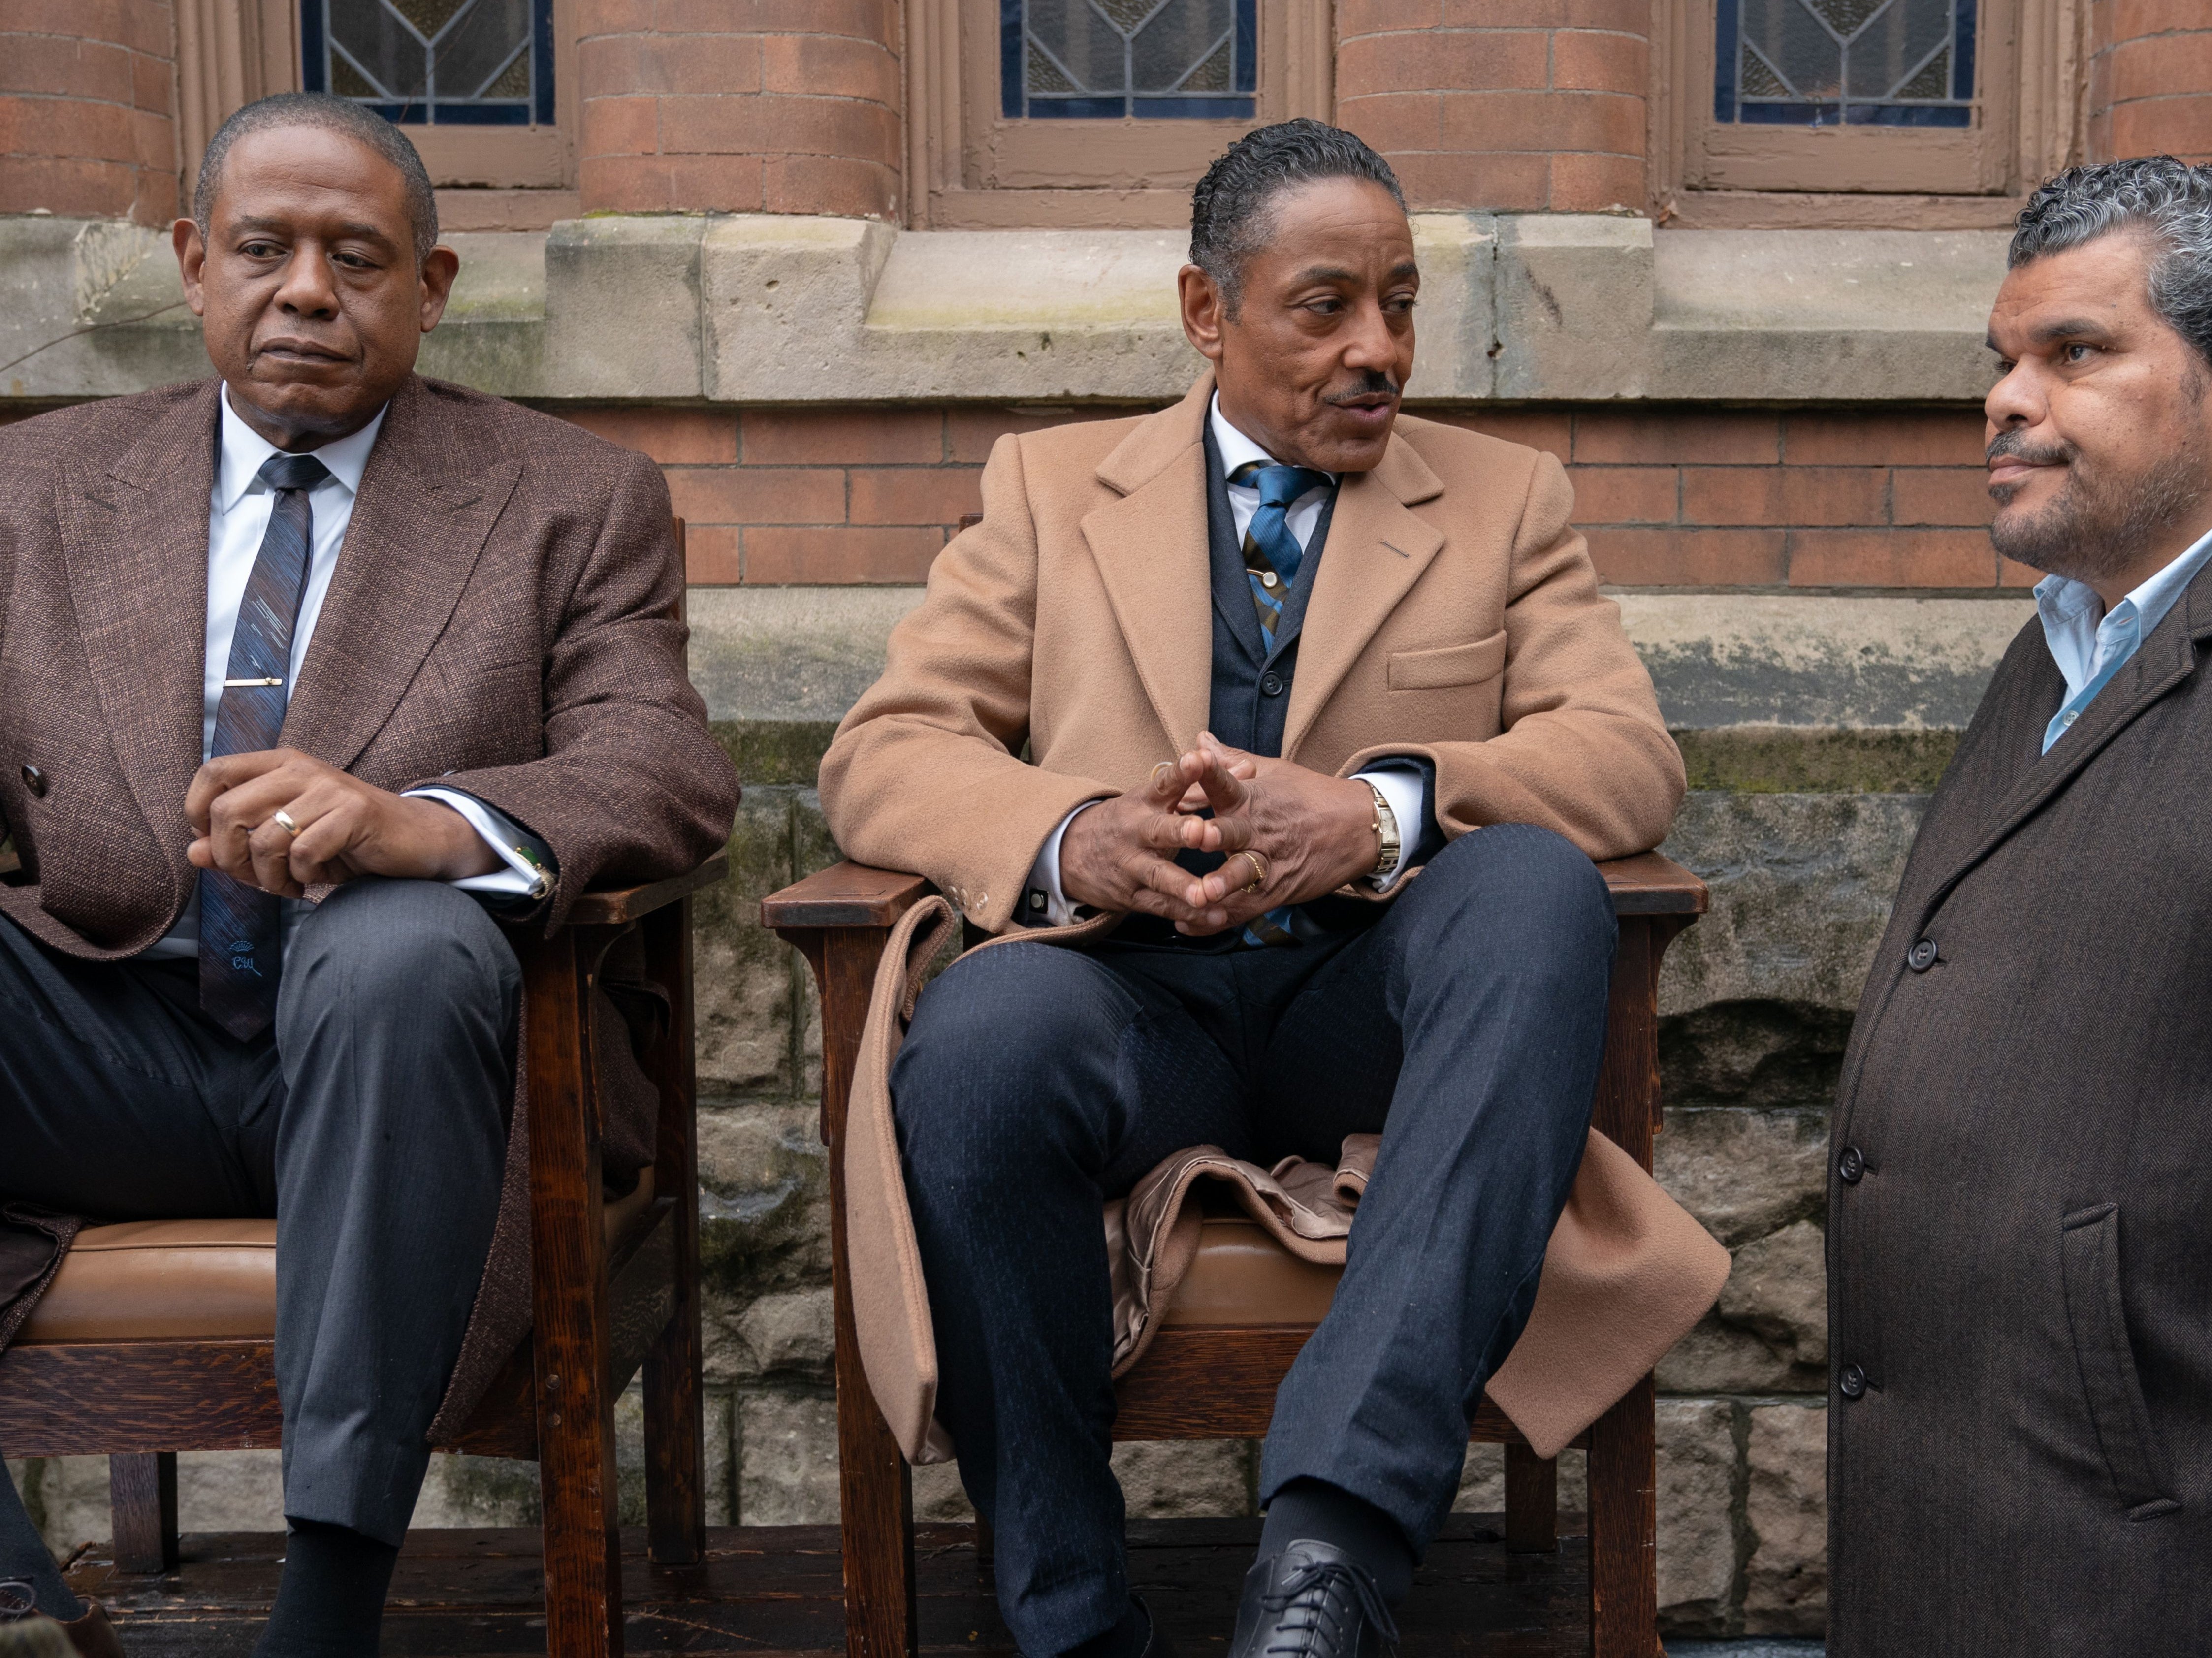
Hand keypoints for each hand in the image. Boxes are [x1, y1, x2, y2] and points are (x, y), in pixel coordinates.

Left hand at [185, 748, 500, 898]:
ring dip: (267, 878)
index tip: (213, 844)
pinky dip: (301, 878)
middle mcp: (301, 768)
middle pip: (227, 810)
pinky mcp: (354, 813)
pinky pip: (303, 853)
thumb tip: (193, 852)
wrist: (416, 839)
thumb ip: (238, 842)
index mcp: (280, 764)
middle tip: (251, 878)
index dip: (197, 812)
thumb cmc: (346, 839)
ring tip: (286, 886)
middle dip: (229, 858)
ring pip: (264, 838)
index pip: (213, 772)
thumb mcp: (285, 838)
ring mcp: (329, 788)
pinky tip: (313, 881)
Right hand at [1059, 748, 1249, 928]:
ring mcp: (1132, 866)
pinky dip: (1188, 913)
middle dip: (1180, 831)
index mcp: (1144, 802)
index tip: (1199, 758)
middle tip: (1201, 831)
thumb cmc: (1131, 821)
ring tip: (1205, 893)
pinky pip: (1162, 906)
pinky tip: (1215, 916)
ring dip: (1183, 885)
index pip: (1163, 783)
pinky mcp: (1132, 896)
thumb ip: (1205, 785)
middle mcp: (1136, 831)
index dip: (1181, 771)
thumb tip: (1250, 767)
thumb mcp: (1155, 798)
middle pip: (1159, 831)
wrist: (1071, 853)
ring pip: (1159, 875)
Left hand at [1173, 733, 1379, 936]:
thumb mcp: (1273, 772)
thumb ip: (1231, 760)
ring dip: (1224, 882)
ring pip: (1244, 874)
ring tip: (1205, 892)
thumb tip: (1200, 738)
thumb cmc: (1309, 796)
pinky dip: (1217, 920)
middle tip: (1198, 835)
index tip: (1193, 758)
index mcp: (1250, 798)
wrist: (1358, 827)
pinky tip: (1188, 926)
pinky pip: (1243, 909)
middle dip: (1215, 834)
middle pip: (1233, 831)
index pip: (1227, 780)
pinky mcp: (1276, 891)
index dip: (1209, 770)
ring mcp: (1268, 862)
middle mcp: (1256, 830)